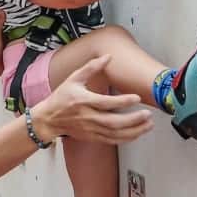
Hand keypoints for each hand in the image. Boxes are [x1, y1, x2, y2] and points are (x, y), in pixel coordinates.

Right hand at [31, 55, 153, 143]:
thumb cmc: (61, 98)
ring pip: (115, 134)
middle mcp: (88, 117)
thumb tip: (108, 57)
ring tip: (148, 125)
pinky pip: (112, 140)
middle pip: (114, 122)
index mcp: (83, 101)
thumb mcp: (73, 78)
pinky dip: (126, 138)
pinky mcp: (92, 137)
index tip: (136, 98)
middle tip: (148, 114)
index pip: (106, 103)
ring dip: (134, 131)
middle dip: (133, 120)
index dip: (123, 101)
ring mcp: (90, 129)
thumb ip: (91, 67)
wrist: (49, 118)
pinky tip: (137, 133)